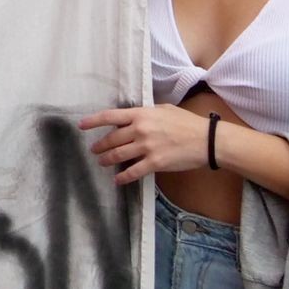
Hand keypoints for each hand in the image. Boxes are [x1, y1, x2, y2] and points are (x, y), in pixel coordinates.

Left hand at [79, 104, 212, 183]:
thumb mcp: (163, 109)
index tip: (81, 125)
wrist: (207, 140)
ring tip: (101, 162)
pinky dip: (123, 177)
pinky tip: (117, 179)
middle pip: (111, 139)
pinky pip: (133, 171)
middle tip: (94, 150)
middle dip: (99, 145)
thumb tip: (133, 116)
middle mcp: (139, 130)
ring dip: (107, 160)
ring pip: (118, 155)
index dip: (93, 121)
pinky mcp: (155, 163)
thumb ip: (145, 112)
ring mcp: (146, 147)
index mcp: (140, 114)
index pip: (109, 116)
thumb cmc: (187, 122)